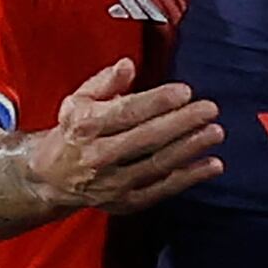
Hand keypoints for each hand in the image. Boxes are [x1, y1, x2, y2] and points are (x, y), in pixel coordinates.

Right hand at [24, 59, 223, 215]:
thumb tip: (128, 65)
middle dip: (181, 123)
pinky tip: (213, 164)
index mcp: (85, 126)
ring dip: (190, 148)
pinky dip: (190, 178)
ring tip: (215, 132)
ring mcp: (112, 183)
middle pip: (146, 139)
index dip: (157, 102)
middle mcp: (97, 156)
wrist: (51, 177)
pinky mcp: (126, 202)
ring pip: (157, 164)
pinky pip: (162, 190)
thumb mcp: (79, 101)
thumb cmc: (75, 131)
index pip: (126, 113)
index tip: (185, 91)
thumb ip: (105, 82)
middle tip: (210, 109)